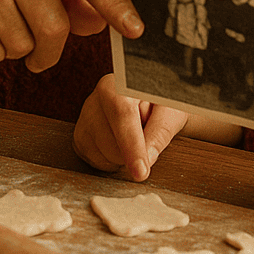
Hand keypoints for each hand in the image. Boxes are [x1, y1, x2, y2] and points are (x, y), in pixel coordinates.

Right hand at [73, 74, 188, 180]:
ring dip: (123, 157)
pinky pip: (95, 162)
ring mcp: (85, 115)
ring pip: (101, 155)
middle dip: (133, 153)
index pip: (122, 114)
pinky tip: (121, 143)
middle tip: (147, 133)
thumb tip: (147, 156)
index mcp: (122, 82)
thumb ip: (160, 131)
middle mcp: (99, 95)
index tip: (141, 171)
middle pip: (111, 142)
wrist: (151, 101)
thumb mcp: (172, 111)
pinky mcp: (81, 135)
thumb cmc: (163, 103)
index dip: (132, 145)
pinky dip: (112, 161)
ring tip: (134, 134)